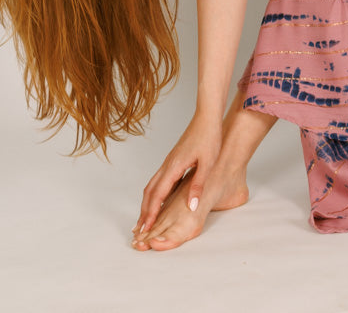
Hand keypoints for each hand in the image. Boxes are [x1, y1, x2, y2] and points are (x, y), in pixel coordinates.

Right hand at [133, 112, 222, 241]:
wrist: (207, 117)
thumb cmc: (209, 137)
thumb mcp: (208, 164)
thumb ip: (198, 186)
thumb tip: (192, 207)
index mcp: (174, 167)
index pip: (158, 195)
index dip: (151, 213)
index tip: (145, 229)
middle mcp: (168, 165)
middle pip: (150, 192)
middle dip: (144, 211)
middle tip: (139, 229)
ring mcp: (169, 162)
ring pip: (152, 185)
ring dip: (147, 203)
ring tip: (144, 218)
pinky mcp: (173, 160)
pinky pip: (158, 180)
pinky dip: (154, 193)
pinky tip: (158, 200)